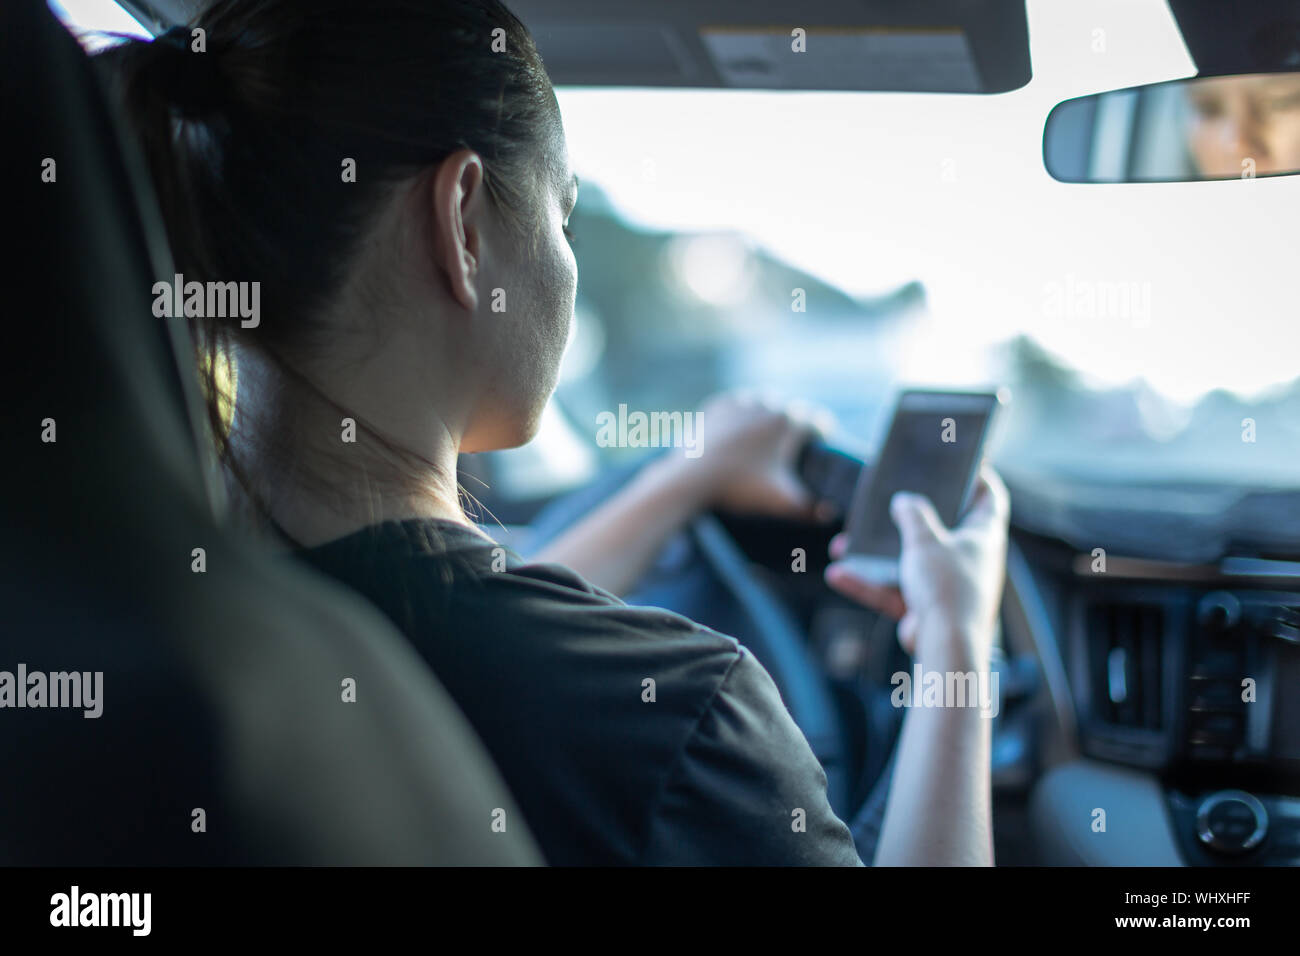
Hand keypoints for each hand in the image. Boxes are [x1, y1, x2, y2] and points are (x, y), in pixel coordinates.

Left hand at [660, 391, 835, 520]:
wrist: (692, 479)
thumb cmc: (739, 489)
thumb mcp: (779, 502)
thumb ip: (809, 509)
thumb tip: (832, 514)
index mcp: (788, 424)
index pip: (817, 421)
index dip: (823, 431)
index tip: (823, 440)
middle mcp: (767, 406)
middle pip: (792, 409)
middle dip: (799, 422)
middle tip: (799, 438)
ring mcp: (741, 403)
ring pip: (765, 401)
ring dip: (772, 412)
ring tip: (773, 428)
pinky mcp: (718, 406)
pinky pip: (738, 404)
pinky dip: (744, 412)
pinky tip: (744, 423)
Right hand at [824, 465, 1009, 666]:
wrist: (945, 646)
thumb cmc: (947, 589)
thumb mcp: (925, 540)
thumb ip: (913, 514)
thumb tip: (905, 500)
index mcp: (984, 536)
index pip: (990, 498)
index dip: (977, 479)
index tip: (962, 466)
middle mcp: (970, 559)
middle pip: (944, 528)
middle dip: (914, 516)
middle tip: (895, 499)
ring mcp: (948, 585)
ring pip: (911, 561)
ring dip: (880, 554)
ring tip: (850, 542)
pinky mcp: (927, 608)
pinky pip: (895, 590)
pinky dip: (870, 584)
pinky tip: (840, 574)